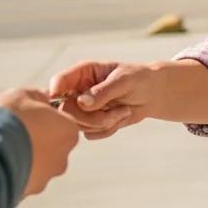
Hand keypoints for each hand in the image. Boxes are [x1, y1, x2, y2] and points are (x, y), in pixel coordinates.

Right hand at [0, 87, 79, 196]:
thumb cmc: (8, 118)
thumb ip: (38, 98)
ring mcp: (43, 179)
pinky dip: (9, 172)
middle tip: (13, 130)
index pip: (62, 122)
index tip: (28, 114)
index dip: (44, 116)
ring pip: (34, 165)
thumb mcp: (24, 95)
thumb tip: (42, 99)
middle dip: (34, 139)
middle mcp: (61, 159)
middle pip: (50, 146)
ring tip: (0, 147)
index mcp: (68, 132)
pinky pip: (18, 179)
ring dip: (21, 157)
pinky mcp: (24, 194)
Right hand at [48, 60, 162, 139]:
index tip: (66, 100)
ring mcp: (83, 108)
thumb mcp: (123, 80)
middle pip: (66, 110)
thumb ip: (103, 91)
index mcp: (83, 73)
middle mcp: (78, 90)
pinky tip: (120, 117)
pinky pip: (90, 134)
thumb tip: (82, 102)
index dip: (56, 91)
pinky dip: (108, 130)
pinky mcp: (90, 123)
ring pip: (79, 125)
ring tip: (123, 111)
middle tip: (115, 114)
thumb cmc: (137, 79)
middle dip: (91, 117)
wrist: (151, 94)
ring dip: (104, 123)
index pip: (59, 81)